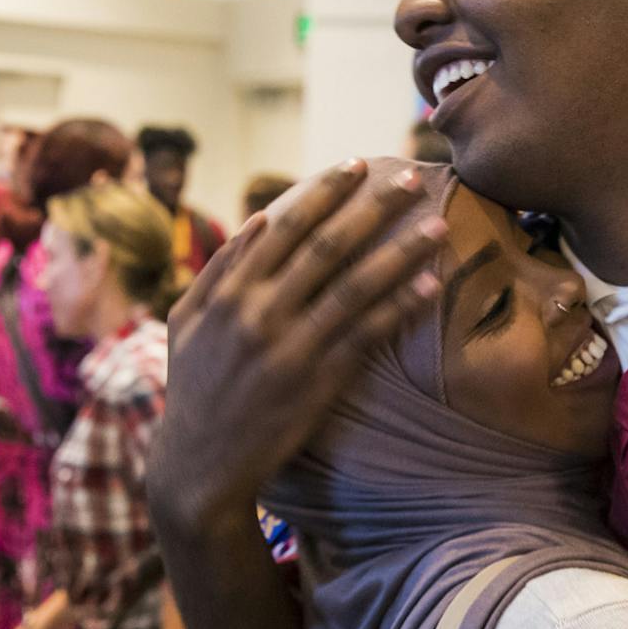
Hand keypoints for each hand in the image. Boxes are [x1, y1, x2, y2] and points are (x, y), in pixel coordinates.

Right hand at [151, 161, 446, 531]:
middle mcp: (260, 311)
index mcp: (230, 291)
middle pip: (329, 246)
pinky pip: (367, 335)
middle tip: (413, 177)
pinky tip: (430, 284)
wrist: (200, 464)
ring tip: (438, 225)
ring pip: (356, 286)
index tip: (357, 164)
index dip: (325, 191)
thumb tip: (258, 220)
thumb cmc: (196, 387)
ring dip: (402, 251)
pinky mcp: (317, 382)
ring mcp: (291, 347)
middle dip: (374, 206)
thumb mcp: (189, 323)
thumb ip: (220, 270)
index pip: (286, 225)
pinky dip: (400, 306)